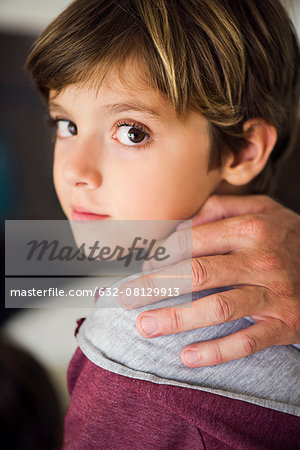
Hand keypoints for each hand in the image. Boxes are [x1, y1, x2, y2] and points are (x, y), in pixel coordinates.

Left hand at [118, 194, 299, 366]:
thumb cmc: (288, 235)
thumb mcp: (261, 208)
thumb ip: (220, 209)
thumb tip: (178, 223)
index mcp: (250, 228)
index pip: (192, 241)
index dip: (161, 255)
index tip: (140, 267)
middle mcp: (260, 259)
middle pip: (197, 273)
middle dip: (155, 287)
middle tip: (126, 298)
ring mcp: (272, 293)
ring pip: (216, 308)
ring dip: (176, 319)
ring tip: (145, 326)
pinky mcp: (284, 323)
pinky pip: (246, 341)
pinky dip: (216, 351)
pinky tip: (188, 357)